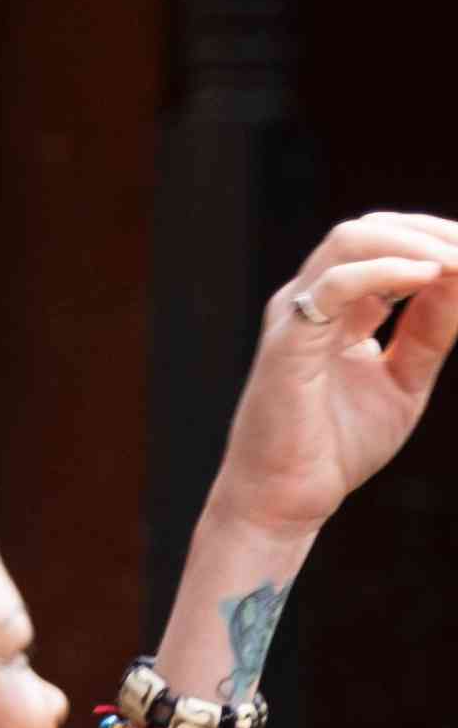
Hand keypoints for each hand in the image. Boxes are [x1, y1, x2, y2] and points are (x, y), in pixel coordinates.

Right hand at [208, 214, 457, 537]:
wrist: (287, 498)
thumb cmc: (335, 447)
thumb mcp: (405, 381)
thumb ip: (429, 334)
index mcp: (337, 310)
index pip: (388, 247)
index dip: (441, 243)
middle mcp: (312, 301)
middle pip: (372, 229)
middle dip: (436, 231)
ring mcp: (296, 316)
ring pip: (352, 240)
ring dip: (417, 242)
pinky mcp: (288, 341)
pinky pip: (332, 285)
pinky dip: (385, 271)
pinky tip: (430, 277)